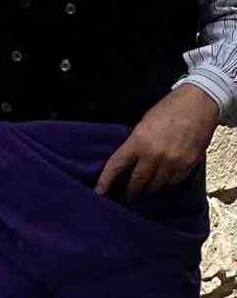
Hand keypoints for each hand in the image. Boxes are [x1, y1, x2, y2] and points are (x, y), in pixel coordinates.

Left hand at [97, 84, 219, 198]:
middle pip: (138, 181)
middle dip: (132, 189)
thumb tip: (130, 161)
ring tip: (148, 185)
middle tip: (128, 193)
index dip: (106, 181)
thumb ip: (136, 144)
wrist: (198, 104)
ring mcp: (172, 162)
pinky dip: (169, 180)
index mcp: (138, 142)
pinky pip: (174, 180)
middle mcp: (154, 155)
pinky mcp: (189, 165)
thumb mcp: (143, 125)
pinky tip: (166, 176)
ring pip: (157, 184)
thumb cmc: (169, 110)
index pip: (116, 166)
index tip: (99, 192)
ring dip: (151, 185)